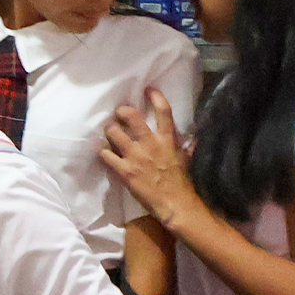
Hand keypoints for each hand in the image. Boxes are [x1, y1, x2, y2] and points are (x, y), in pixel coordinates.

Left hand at [100, 88, 206, 231]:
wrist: (177, 205)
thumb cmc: (184, 182)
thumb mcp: (189, 158)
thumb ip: (187, 144)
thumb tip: (191, 135)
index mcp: (168, 139)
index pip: (163, 111)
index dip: (155, 96)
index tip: (148, 89)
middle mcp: (150, 144)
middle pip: (130, 116)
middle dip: (122, 111)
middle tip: (120, 114)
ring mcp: (135, 157)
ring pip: (113, 132)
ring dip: (109, 130)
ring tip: (110, 132)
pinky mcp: (124, 171)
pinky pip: (105, 154)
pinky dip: (103, 151)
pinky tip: (104, 152)